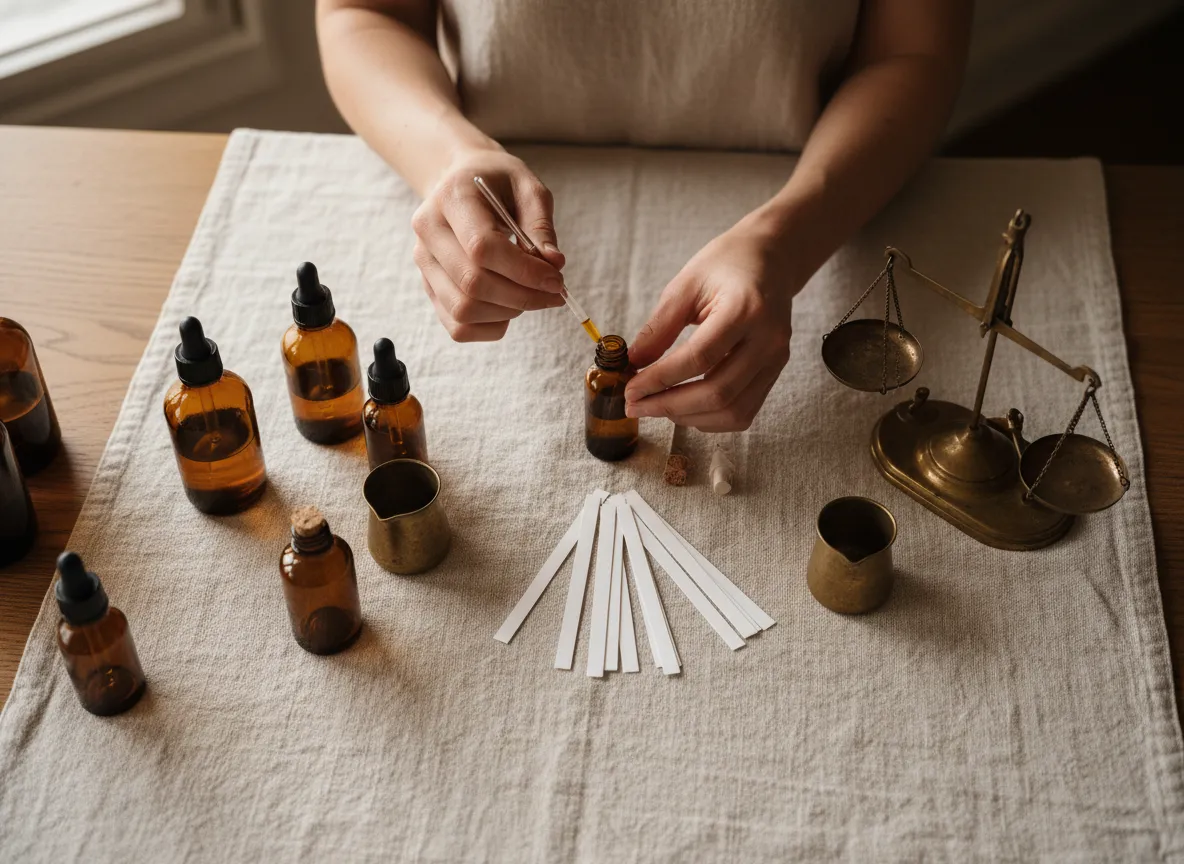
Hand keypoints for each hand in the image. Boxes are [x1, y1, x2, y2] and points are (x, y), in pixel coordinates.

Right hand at [412, 148, 566, 340]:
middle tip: (553, 293)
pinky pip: (458, 327)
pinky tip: (510, 307)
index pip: (481, 247)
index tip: (556, 279)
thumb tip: (554, 265)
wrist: (459, 181)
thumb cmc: (497, 183)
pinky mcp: (429, 287)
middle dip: (522, 296)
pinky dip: (491, 327)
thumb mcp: (527, 188)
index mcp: (451, 198)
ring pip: (463, 309)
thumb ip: (541, 226)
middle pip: (472, 283)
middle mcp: (429, 232)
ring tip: (531, 295)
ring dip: (508, 312)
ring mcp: (425, 263)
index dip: (524, 271)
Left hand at [624, 224, 794, 430]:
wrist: (772, 260)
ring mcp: (776, 360)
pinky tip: (684, 408)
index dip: (660, 379)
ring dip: (689, 418)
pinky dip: (710, 419)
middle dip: (669, 406)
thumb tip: (633, 365)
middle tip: (635, 405)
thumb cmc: (727, 264)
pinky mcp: (775, 373)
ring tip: (657, 406)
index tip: (630, 389)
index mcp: (746, 309)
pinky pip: (744, 412)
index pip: (699, 358)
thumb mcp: (686, 284)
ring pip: (733, 412)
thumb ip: (660, 327)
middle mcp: (769, 340)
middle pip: (718, 393)